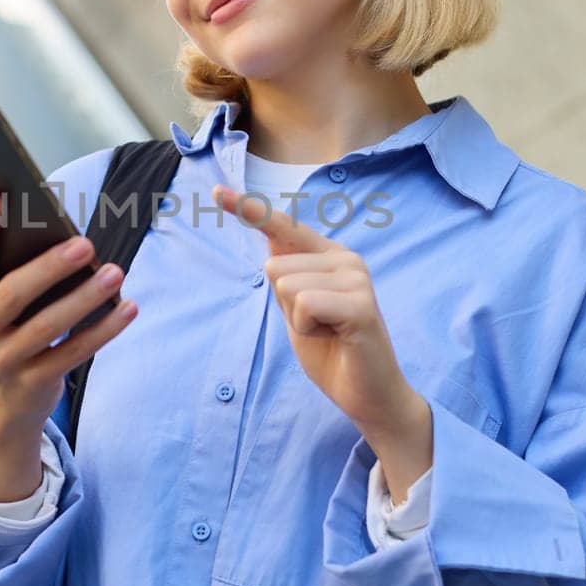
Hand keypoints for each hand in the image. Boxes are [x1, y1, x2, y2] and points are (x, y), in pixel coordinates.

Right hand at [0, 191, 137, 441]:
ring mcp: (3, 362)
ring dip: (85, 297)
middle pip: (13, 295)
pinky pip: (74, 353)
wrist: (4, 405)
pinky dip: (103, 329)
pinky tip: (128, 307)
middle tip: (85, 243)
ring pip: (48, 326)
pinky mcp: (34, 384)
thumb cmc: (2, 332)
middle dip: (49, 267)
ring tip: (115, 272)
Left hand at [212, 184, 427, 452]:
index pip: (283, 226)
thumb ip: (287, 274)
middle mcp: (346, 259)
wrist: (369, 394)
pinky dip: (308, 329)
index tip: (217, 192)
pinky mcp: (360, 304)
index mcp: (330, 256)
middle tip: (318, 327)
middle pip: (274, 265)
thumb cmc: (332, 351)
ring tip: (327, 332)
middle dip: (284, 306)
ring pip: (286, 285)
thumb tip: (270, 233)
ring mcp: (356, 279)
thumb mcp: (297, 308)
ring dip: (297, 320)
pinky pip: (304, 303)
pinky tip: (334, 338)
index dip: (249, 209)